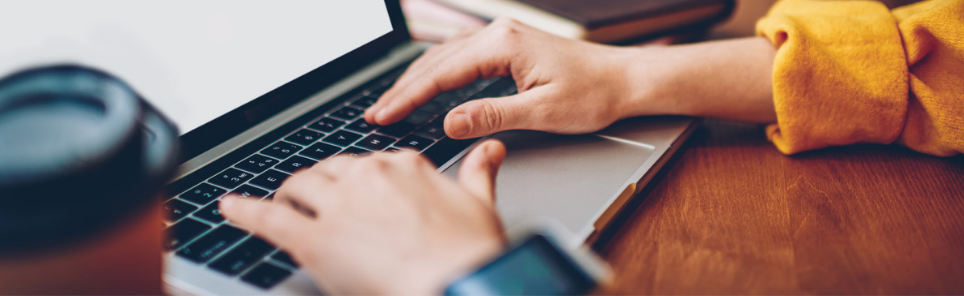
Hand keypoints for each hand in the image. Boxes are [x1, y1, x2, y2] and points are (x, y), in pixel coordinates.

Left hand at [220, 140, 507, 294]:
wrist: (456, 285)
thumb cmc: (470, 255)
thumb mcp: (481, 205)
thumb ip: (478, 172)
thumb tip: (489, 148)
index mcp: (405, 166)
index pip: (370, 163)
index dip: (360, 181)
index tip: (357, 192)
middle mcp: (368, 176)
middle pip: (330, 171)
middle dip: (321, 187)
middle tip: (318, 202)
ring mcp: (337, 205)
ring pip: (298, 186)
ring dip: (288, 196)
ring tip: (281, 205)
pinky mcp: (313, 238)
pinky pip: (267, 217)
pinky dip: (243, 211)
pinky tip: (230, 208)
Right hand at [365, 18, 647, 138]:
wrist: (625, 79)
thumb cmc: (594, 94)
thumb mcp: (541, 113)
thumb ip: (492, 116)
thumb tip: (450, 122)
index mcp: (502, 44)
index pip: (441, 73)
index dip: (407, 97)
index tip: (382, 114)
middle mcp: (498, 34)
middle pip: (436, 61)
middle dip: (403, 88)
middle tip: (375, 112)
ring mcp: (503, 37)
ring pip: (445, 57)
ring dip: (416, 80)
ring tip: (390, 101)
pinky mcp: (509, 46)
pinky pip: (461, 58)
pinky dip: (437, 74)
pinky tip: (426, 86)